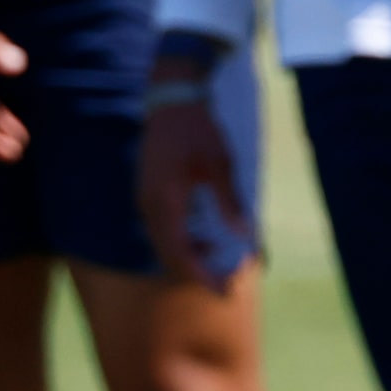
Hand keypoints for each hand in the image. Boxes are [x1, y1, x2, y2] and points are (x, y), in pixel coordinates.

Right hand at [138, 68, 254, 291]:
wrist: (171, 100)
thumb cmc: (198, 130)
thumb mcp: (220, 164)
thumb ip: (229, 201)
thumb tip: (245, 235)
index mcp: (165, 203)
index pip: (179, 253)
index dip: (200, 276)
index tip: (223, 290)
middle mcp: (149, 207)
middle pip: (168, 254)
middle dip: (196, 272)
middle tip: (225, 283)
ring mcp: (145, 200)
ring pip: (164, 243)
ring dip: (189, 257)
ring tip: (218, 261)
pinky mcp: (149, 194)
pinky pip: (162, 229)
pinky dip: (182, 241)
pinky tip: (205, 238)